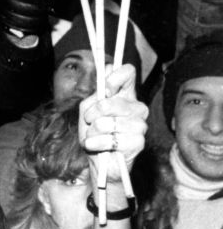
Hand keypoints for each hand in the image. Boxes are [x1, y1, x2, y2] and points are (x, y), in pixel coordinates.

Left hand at [79, 63, 147, 177]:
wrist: (98, 160)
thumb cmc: (94, 133)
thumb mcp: (88, 109)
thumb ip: (96, 92)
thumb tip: (107, 67)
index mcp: (125, 95)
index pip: (128, 72)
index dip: (113, 78)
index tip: (104, 90)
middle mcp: (137, 108)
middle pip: (111, 102)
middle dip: (92, 114)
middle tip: (90, 122)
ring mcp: (140, 125)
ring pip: (107, 122)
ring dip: (93, 132)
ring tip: (94, 137)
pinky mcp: (139, 142)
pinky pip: (112, 139)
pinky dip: (97, 143)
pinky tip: (97, 146)